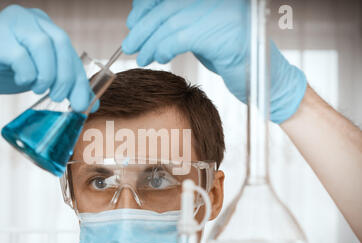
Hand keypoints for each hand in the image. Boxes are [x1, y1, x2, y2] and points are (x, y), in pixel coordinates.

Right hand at [0, 5, 95, 112]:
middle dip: (65, 75)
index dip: (78, 78)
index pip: (68, 49)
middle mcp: (28, 18)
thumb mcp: (40, 78)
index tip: (81, 104)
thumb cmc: (4, 74)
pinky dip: (27, 73)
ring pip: (43, 44)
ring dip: (47, 74)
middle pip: (60, 42)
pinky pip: (20, 55)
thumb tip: (90, 104)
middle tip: (59, 97)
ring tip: (38, 89)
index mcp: (42, 25)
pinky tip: (23, 81)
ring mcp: (10, 23)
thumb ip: (64, 85)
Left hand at [122, 0, 306, 123]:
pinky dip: (164, 48)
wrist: (266, 80)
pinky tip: (158, 57)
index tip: (133, 22)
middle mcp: (218, 0)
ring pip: (172, 23)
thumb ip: (178, 23)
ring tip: (141, 56)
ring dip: (151, 42)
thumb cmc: (231, 56)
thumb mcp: (200, 33)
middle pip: (168, 7)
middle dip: (144, 28)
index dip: (147, 6)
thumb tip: (144, 20)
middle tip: (130, 45)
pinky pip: (182, 37)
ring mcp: (223, 12)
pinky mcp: (224, 32)